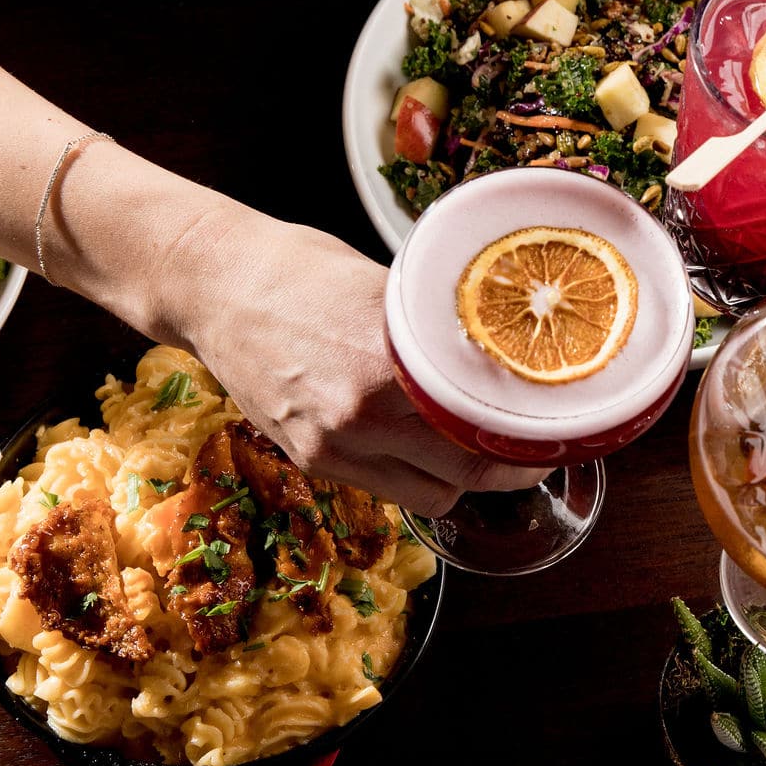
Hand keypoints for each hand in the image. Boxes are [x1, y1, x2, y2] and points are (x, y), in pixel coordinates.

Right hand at [167, 207, 546, 515]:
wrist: (213, 285)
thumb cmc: (300, 270)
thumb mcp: (386, 286)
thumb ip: (436, 330)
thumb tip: (502, 347)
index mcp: (389, 361)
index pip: (482, 423)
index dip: (527, 440)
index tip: (552, 435)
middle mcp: (361, 412)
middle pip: (467, 471)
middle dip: (507, 468)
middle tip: (530, 452)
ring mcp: (333, 443)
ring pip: (432, 495)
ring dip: (462, 480)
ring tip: (477, 452)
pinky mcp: (308, 458)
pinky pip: (388, 490)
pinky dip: (417, 478)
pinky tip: (425, 449)